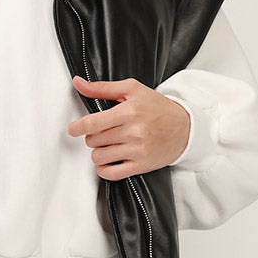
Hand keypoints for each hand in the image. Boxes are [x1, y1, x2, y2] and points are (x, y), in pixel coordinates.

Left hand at [67, 75, 190, 177]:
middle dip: (92, 137)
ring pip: (99, 157)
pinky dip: (103, 169)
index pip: (93, 123)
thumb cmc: (156, 107)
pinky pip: (111, 174)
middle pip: (94, 140)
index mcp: (129, 111)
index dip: (77, 127)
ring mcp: (137, 151)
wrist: (184, 128)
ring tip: (107, 145)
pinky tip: (108, 161)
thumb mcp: (131, 90)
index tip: (73, 129)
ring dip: (98, 152)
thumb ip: (102, 88)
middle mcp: (134, 131)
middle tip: (102, 132)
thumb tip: (77, 83)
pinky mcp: (141, 166)